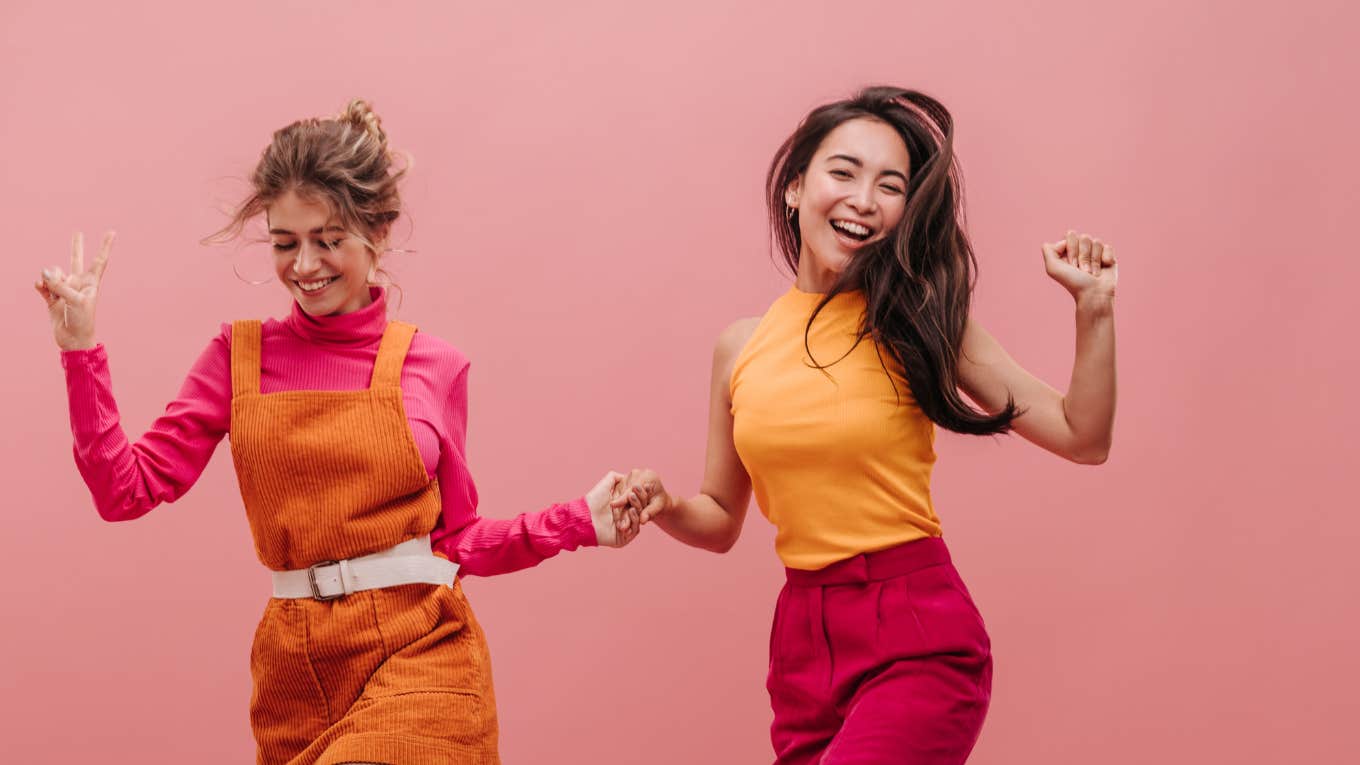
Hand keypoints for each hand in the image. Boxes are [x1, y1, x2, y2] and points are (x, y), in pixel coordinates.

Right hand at [35, 231, 114, 350]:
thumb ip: (59, 284)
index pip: (99, 260)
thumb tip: (44, 273)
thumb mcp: (75, 300)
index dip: (105, 246)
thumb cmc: (82, 320)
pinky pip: (43, 285)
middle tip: (78, 233)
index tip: (112, 232)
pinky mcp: (52, 299)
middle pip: (76, 260)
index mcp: (92, 282)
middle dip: (76, 247)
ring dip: (50, 278)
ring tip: (53, 289)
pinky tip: (40, 286)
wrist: (74, 340)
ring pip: (53, 273)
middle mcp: (78, 283)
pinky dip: (41, 285)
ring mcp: (65, 290)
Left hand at [586, 471, 640, 547]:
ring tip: (632, 505)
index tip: (646, 485)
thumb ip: (615, 477)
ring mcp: (625, 528)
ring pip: (639, 519)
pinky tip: (631, 512)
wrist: (585, 517)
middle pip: (640, 509)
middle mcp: (625, 517)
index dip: (641, 493)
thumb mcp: (605, 484)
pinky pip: (634, 531)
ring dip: (637, 510)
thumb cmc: (593, 500)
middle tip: (636, 493)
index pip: (637, 500)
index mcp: (623, 506)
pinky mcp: (624, 538)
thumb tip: (626, 476)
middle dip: (640, 501)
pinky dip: (634, 521)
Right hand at [610, 468, 672, 525]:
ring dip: (616, 503)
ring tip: (615, 517)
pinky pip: (616, 491)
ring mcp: (628, 476)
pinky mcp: (622, 481)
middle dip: (620, 503)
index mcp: (648, 475)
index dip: (623, 497)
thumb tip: (643, 520)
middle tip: (616, 518)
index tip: (613, 505)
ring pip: (618, 490)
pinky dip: (615, 501)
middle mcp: (637, 473)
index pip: (633, 488)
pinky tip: (614, 511)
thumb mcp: (657, 507)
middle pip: (624, 489)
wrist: (656, 497)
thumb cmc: (658, 501)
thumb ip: (650, 512)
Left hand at [1042, 230, 1116, 304]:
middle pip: (1084, 237)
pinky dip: (1105, 258)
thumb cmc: (1073, 283)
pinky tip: (1103, 268)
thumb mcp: (1053, 268)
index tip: (1071, 266)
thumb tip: (1062, 241)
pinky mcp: (1108, 255)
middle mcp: (1081, 249)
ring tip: (1091, 273)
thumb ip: (1048, 250)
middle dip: (1083, 255)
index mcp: (1067, 250)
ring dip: (1093, 260)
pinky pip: (1107, 247)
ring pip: (1096, 242)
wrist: (1093, 294)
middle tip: (1081, 270)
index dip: (1072, 250)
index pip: (1070, 235)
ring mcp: (1095, 252)